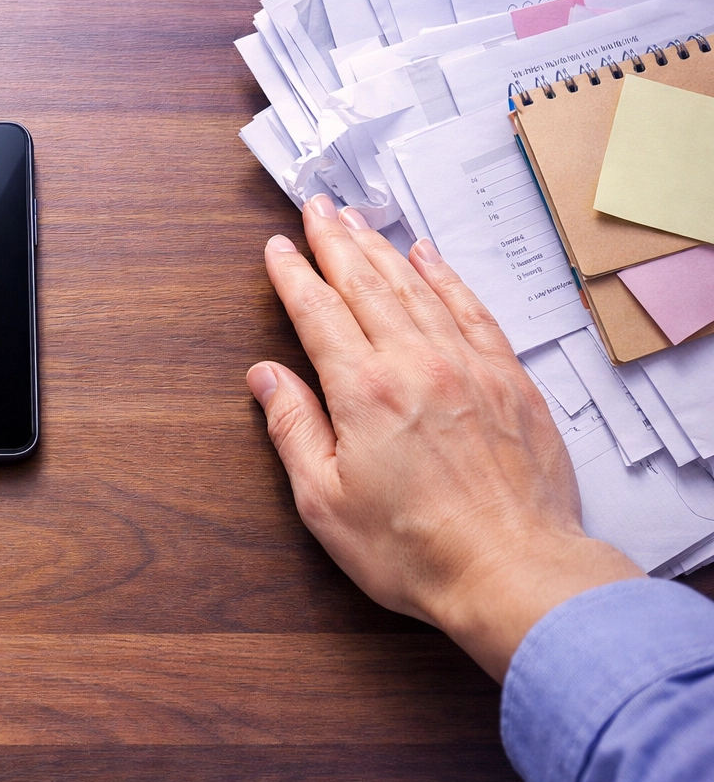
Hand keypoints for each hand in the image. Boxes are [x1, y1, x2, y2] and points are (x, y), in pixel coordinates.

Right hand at [249, 194, 639, 680]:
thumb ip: (294, 430)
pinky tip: (429, 258)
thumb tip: (267, 378)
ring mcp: (470, 366)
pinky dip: (446, 278)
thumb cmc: (417, 550)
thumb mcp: (326, 502)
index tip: (277, 249)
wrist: (515, 573)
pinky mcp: (510, 380)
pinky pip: (472, 310)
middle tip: (316, 208)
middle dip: (336, 242)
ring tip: (359, 221)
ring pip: (417, 289)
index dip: (293, 276)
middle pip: (367, 285)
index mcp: (365, 392)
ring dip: (383, 250)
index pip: (319, 313)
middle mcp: (418, 364)